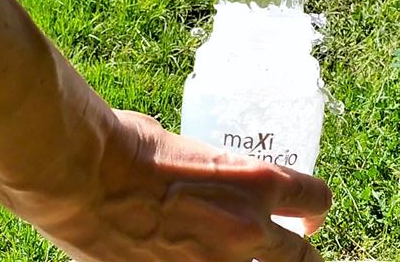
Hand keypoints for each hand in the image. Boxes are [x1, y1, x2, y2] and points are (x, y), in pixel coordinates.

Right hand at [39, 110, 331, 261]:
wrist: (83, 176)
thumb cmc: (129, 147)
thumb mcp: (190, 148)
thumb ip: (214, 171)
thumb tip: (210, 176)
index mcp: (254, 181)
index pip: (315, 198)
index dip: (316, 210)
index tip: (309, 217)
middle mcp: (247, 227)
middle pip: (303, 257)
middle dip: (303, 257)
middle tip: (296, 256)